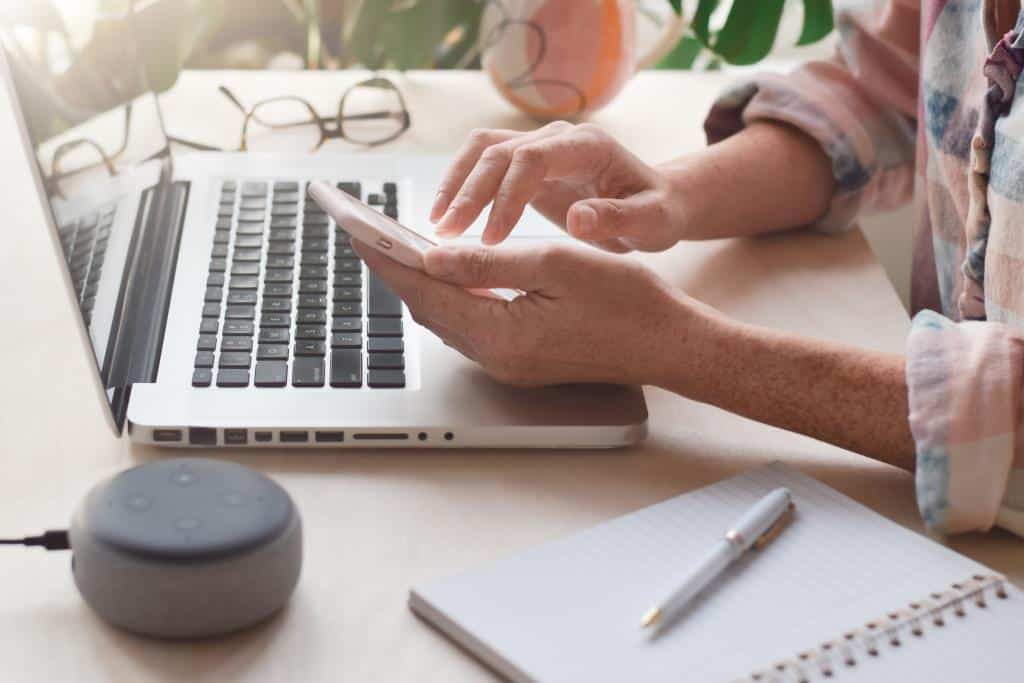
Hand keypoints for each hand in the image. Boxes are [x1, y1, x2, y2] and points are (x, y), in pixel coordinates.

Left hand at [353, 240, 706, 387]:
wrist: (668, 344)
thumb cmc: (625, 302)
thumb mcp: (555, 265)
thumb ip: (489, 261)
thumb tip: (435, 255)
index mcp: (501, 335)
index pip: (426, 292)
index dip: (388, 259)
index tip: (358, 231)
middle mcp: (497, 358)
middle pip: (429, 309)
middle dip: (398, 271)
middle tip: (372, 235)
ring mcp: (509, 365)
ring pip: (449, 319)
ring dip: (426, 284)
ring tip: (403, 248)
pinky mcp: (522, 361)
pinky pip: (473, 326)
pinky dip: (456, 297)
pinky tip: (454, 274)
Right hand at [430, 121, 687, 252]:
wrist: (653, 202)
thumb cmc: (656, 213)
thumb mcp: (653, 222)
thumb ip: (620, 218)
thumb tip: (579, 218)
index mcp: (588, 147)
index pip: (533, 157)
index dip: (507, 195)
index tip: (493, 238)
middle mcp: (558, 138)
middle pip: (499, 151)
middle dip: (470, 193)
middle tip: (449, 235)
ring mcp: (538, 146)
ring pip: (482, 150)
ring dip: (456, 184)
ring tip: (438, 225)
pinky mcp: (524, 162)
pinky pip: (482, 163)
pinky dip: (460, 185)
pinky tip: (447, 216)